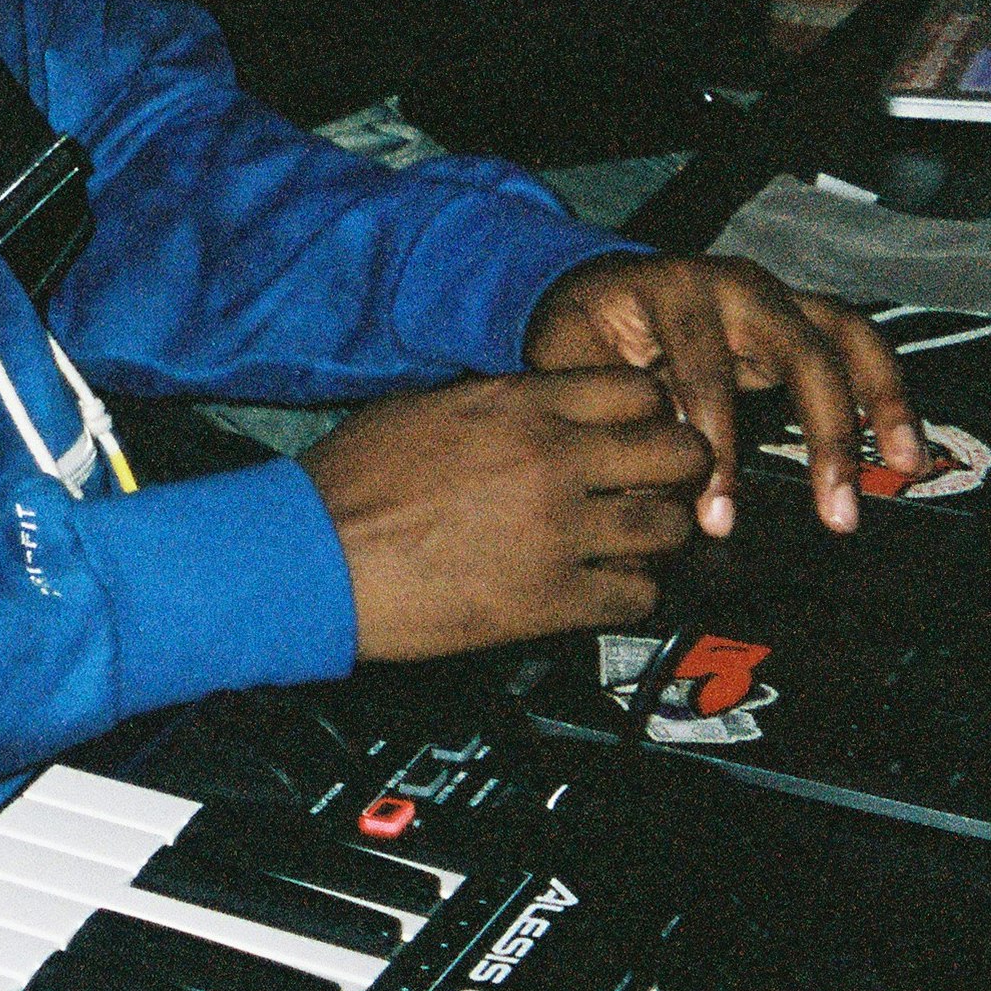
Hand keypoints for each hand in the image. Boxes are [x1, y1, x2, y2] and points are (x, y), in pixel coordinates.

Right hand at [299, 371, 711, 659]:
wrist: (314, 555)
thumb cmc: (351, 483)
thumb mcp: (426, 408)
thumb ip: (499, 405)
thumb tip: (540, 410)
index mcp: (519, 405)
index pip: (638, 391)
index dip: (650, 414)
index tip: (643, 432)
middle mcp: (552, 459)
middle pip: (676, 452)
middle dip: (677, 471)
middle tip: (660, 487)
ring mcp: (559, 530)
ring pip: (669, 528)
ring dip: (658, 537)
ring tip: (633, 543)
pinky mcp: (551, 599)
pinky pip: (637, 596)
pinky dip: (630, 594)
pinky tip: (603, 588)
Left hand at [525, 255, 921, 538]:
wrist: (596, 288)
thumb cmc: (584, 336)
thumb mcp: (572, 369)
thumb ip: (606, 425)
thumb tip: (648, 506)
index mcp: (668, 292)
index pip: (703, 373)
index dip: (715, 449)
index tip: (718, 518)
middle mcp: (732, 283)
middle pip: (796, 349)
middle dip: (822, 434)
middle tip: (834, 512)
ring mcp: (773, 292)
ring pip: (843, 335)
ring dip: (877, 402)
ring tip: (904, 467)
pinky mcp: (799, 311)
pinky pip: (857, 340)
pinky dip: (887, 388)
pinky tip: (906, 444)